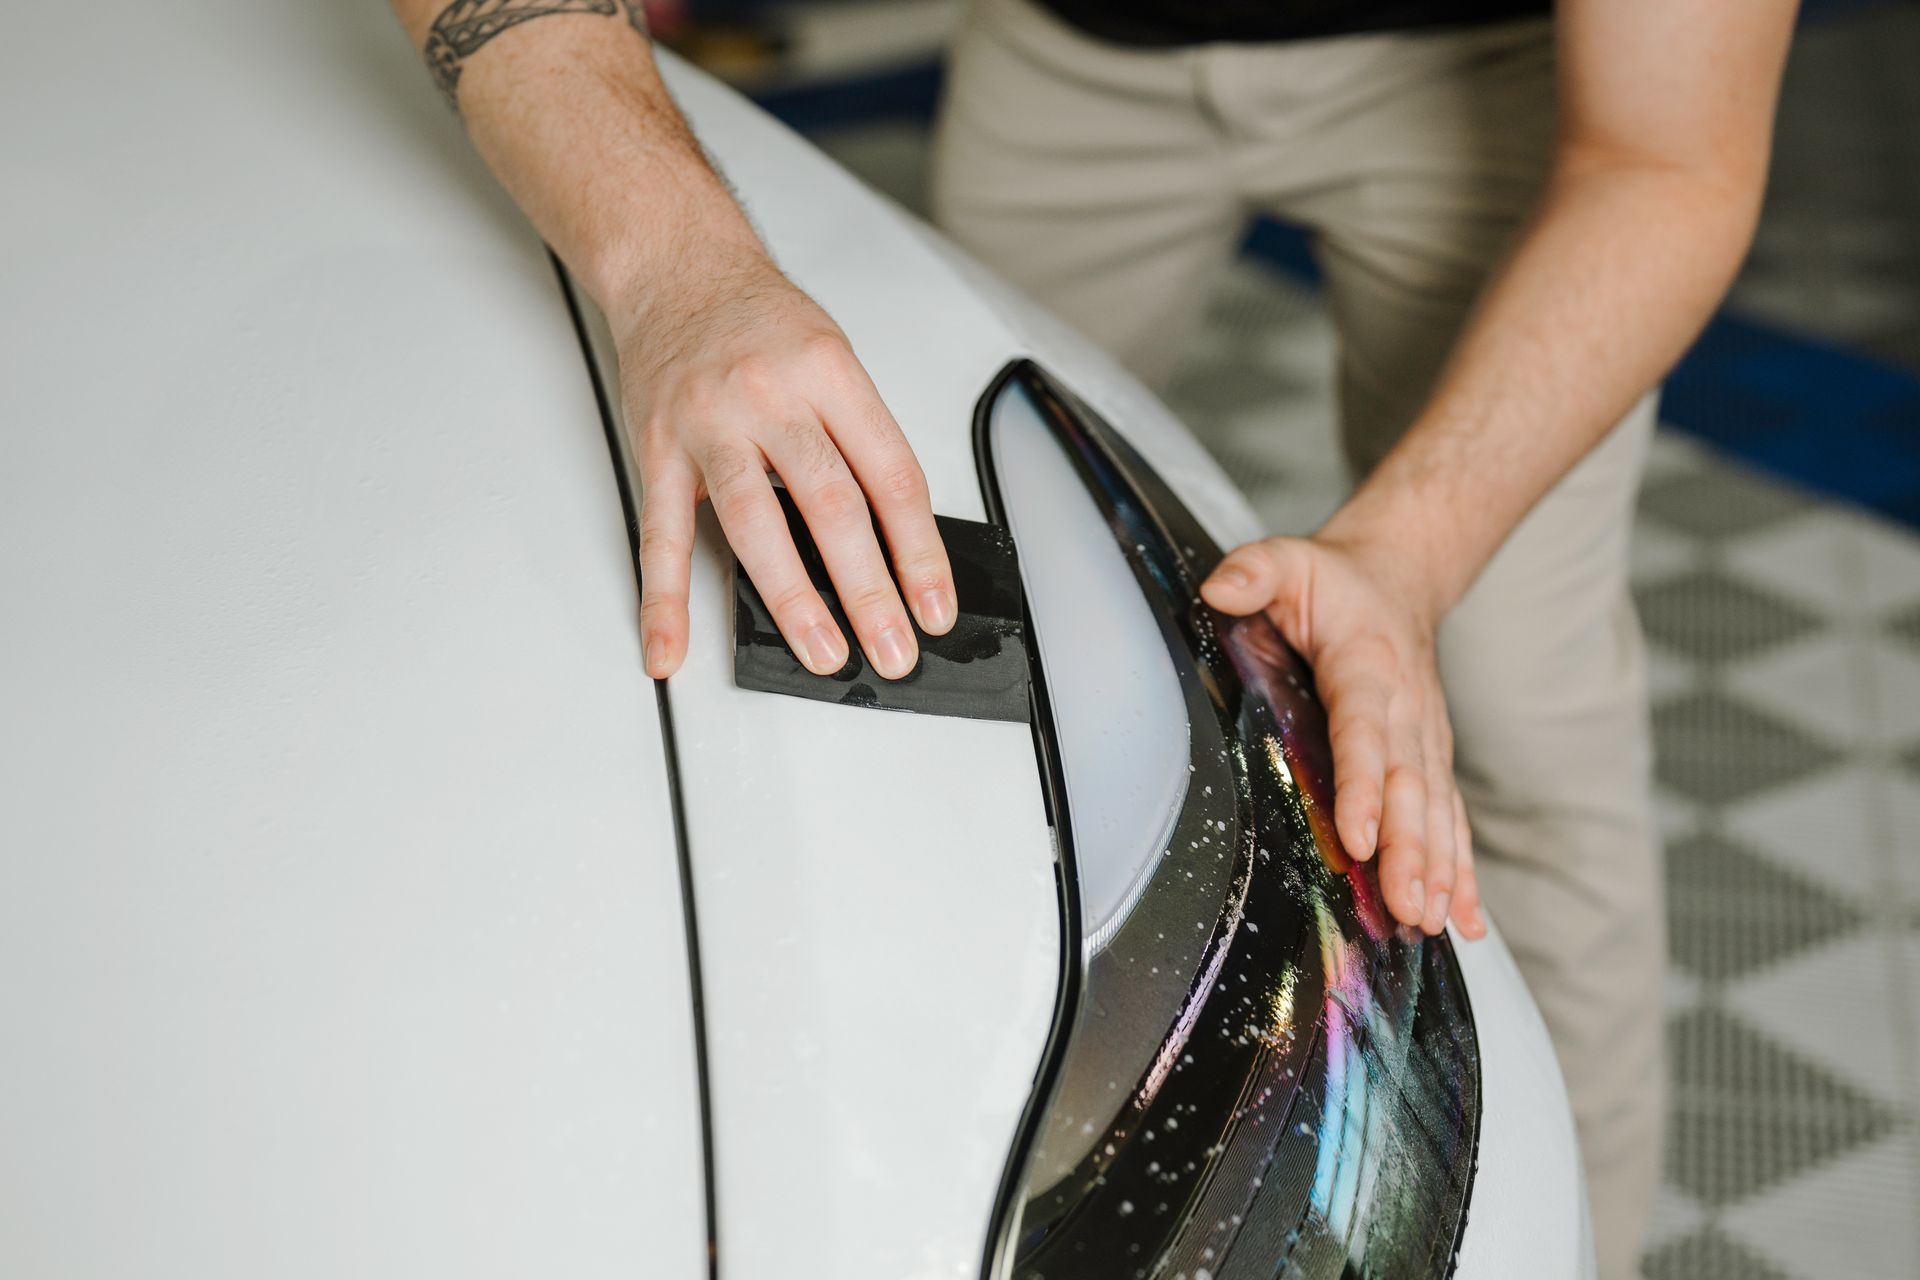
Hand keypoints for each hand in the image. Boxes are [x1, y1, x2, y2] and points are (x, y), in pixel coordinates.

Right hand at [614, 248, 954, 680]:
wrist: (676, 267)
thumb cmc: (761, 320)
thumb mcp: (834, 358)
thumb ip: (859, 440)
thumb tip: (894, 542)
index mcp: (830, 374)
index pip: (891, 476)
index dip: (920, 551)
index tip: (934, 607)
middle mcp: (771, 396)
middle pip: (832, 506)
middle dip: (869, 590)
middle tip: (893, 650)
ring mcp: (709, 425)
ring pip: (757, 524)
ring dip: (793, 601)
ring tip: (823, 654)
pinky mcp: (657, 450)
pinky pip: (661, 536)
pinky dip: (664, 600)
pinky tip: (671, 647)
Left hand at [1200, 534, 1485, 938]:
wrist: (1397, 576)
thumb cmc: (1334, 580)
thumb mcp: (1288, 558)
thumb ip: (1255, 571)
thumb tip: (1221, 589)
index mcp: (1366, 665)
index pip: (1363, 731)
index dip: (1364, 785)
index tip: (1360, 837)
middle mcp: (1406, 707)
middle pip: (1409, 786)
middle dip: (1409, 850)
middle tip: (1405, 906)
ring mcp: (1425, 736)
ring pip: (1435, 810)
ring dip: (1436, 869)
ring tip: (1430, 922)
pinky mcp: (1431, 757)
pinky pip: (1450, 818)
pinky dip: (1460, 869)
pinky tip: (1463, 920)